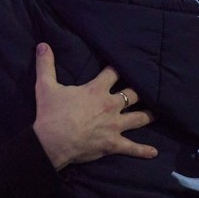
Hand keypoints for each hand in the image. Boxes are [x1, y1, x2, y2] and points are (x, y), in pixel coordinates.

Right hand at [32, 43, 156, 170]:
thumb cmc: (51, 113)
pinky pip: (132, 148)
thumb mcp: (45, 86)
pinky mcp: (113, 143)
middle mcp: (111, 106)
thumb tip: (42, 45)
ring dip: (148, 115)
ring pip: (139, 118)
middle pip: (133, 94)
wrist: (52, 141)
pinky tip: (153, 152)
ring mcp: (115, 125)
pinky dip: (143, 150)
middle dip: (140, 90)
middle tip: (147, 88)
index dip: (118, 68)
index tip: (123, 64)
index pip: (113, 73)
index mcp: (97, 90)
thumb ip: (45, 65)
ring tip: (156, 113)